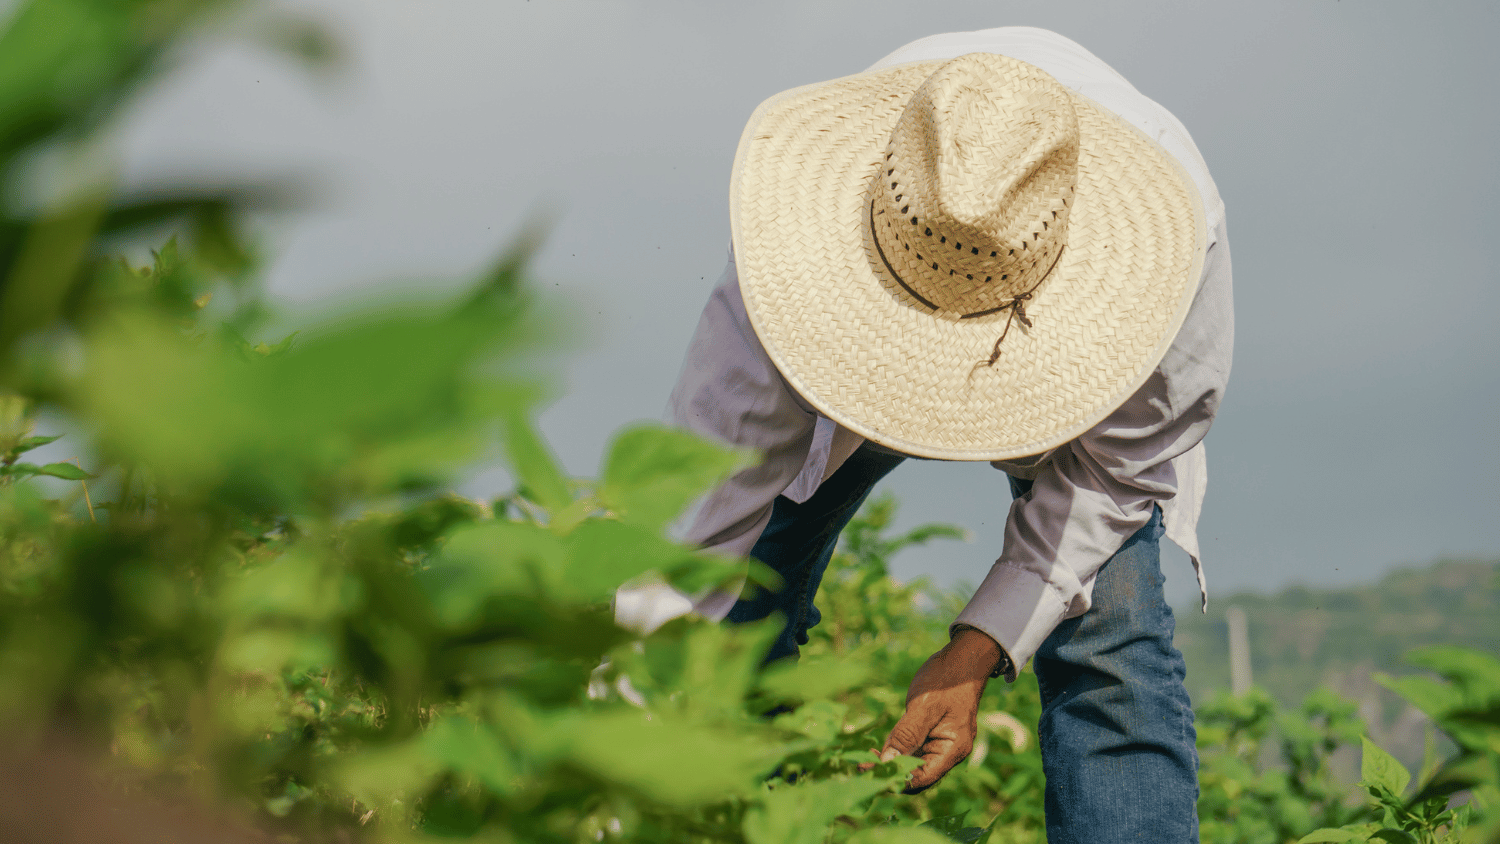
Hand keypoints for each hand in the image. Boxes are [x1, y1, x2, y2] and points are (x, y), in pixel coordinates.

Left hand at [877, 628, 1001, 792]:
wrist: (963, 660)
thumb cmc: (946, 679)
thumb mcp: (924, 705)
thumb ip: (906, 735)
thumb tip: (886, 762)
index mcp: (953, 749)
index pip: (922, 778)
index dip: (895, 779)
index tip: (868, 770)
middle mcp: (949, 752)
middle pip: (917, 774)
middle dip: (890, 772)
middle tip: (861, 764)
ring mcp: (941, 744)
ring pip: (913, 763)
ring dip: (890, 762)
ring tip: (865, 756)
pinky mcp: (933, 735)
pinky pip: (914, 749)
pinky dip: (897, 750)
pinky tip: (879, 746)